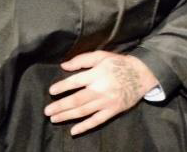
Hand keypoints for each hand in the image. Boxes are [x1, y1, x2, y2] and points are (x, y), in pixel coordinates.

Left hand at [44, 51, 158, 135]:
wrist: (140, 75)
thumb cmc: (117, 63)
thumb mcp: (101, 56)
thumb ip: (82, 59)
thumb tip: (64, 65)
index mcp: (96, 74)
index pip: (76, 82)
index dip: (63, 86)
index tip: (51, 91)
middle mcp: (100, 90)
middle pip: (77, 100)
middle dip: (61, 106)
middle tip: (47, 111)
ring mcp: (106, 102)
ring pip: (84, 111)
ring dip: (68, 116)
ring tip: (54, 119)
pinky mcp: (112, 111)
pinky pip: (97, 121)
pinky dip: (85, 126)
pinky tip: (74, 130)